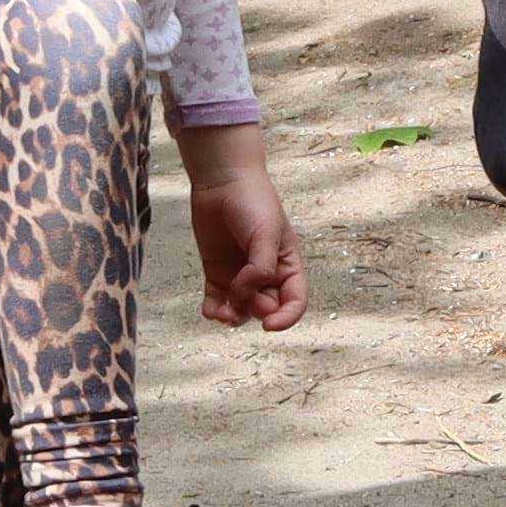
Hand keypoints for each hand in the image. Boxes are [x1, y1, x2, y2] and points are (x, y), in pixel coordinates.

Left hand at [190, 172, 307, 330]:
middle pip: (266, 308)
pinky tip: (210, 311)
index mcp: (287, 264)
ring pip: (241, 310)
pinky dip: (214, 311)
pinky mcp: (217, 273)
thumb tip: (245, 296)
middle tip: (241, 295)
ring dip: (232, 316)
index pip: (295, 301)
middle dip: (255, 310)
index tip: (269, 325)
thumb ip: (260, 268)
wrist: (223, 181)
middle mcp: (266, 274)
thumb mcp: (266, 233)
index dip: (286, 318)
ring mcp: (241, 275)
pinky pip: (218, 301)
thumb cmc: (253, 202)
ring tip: (220, 312)